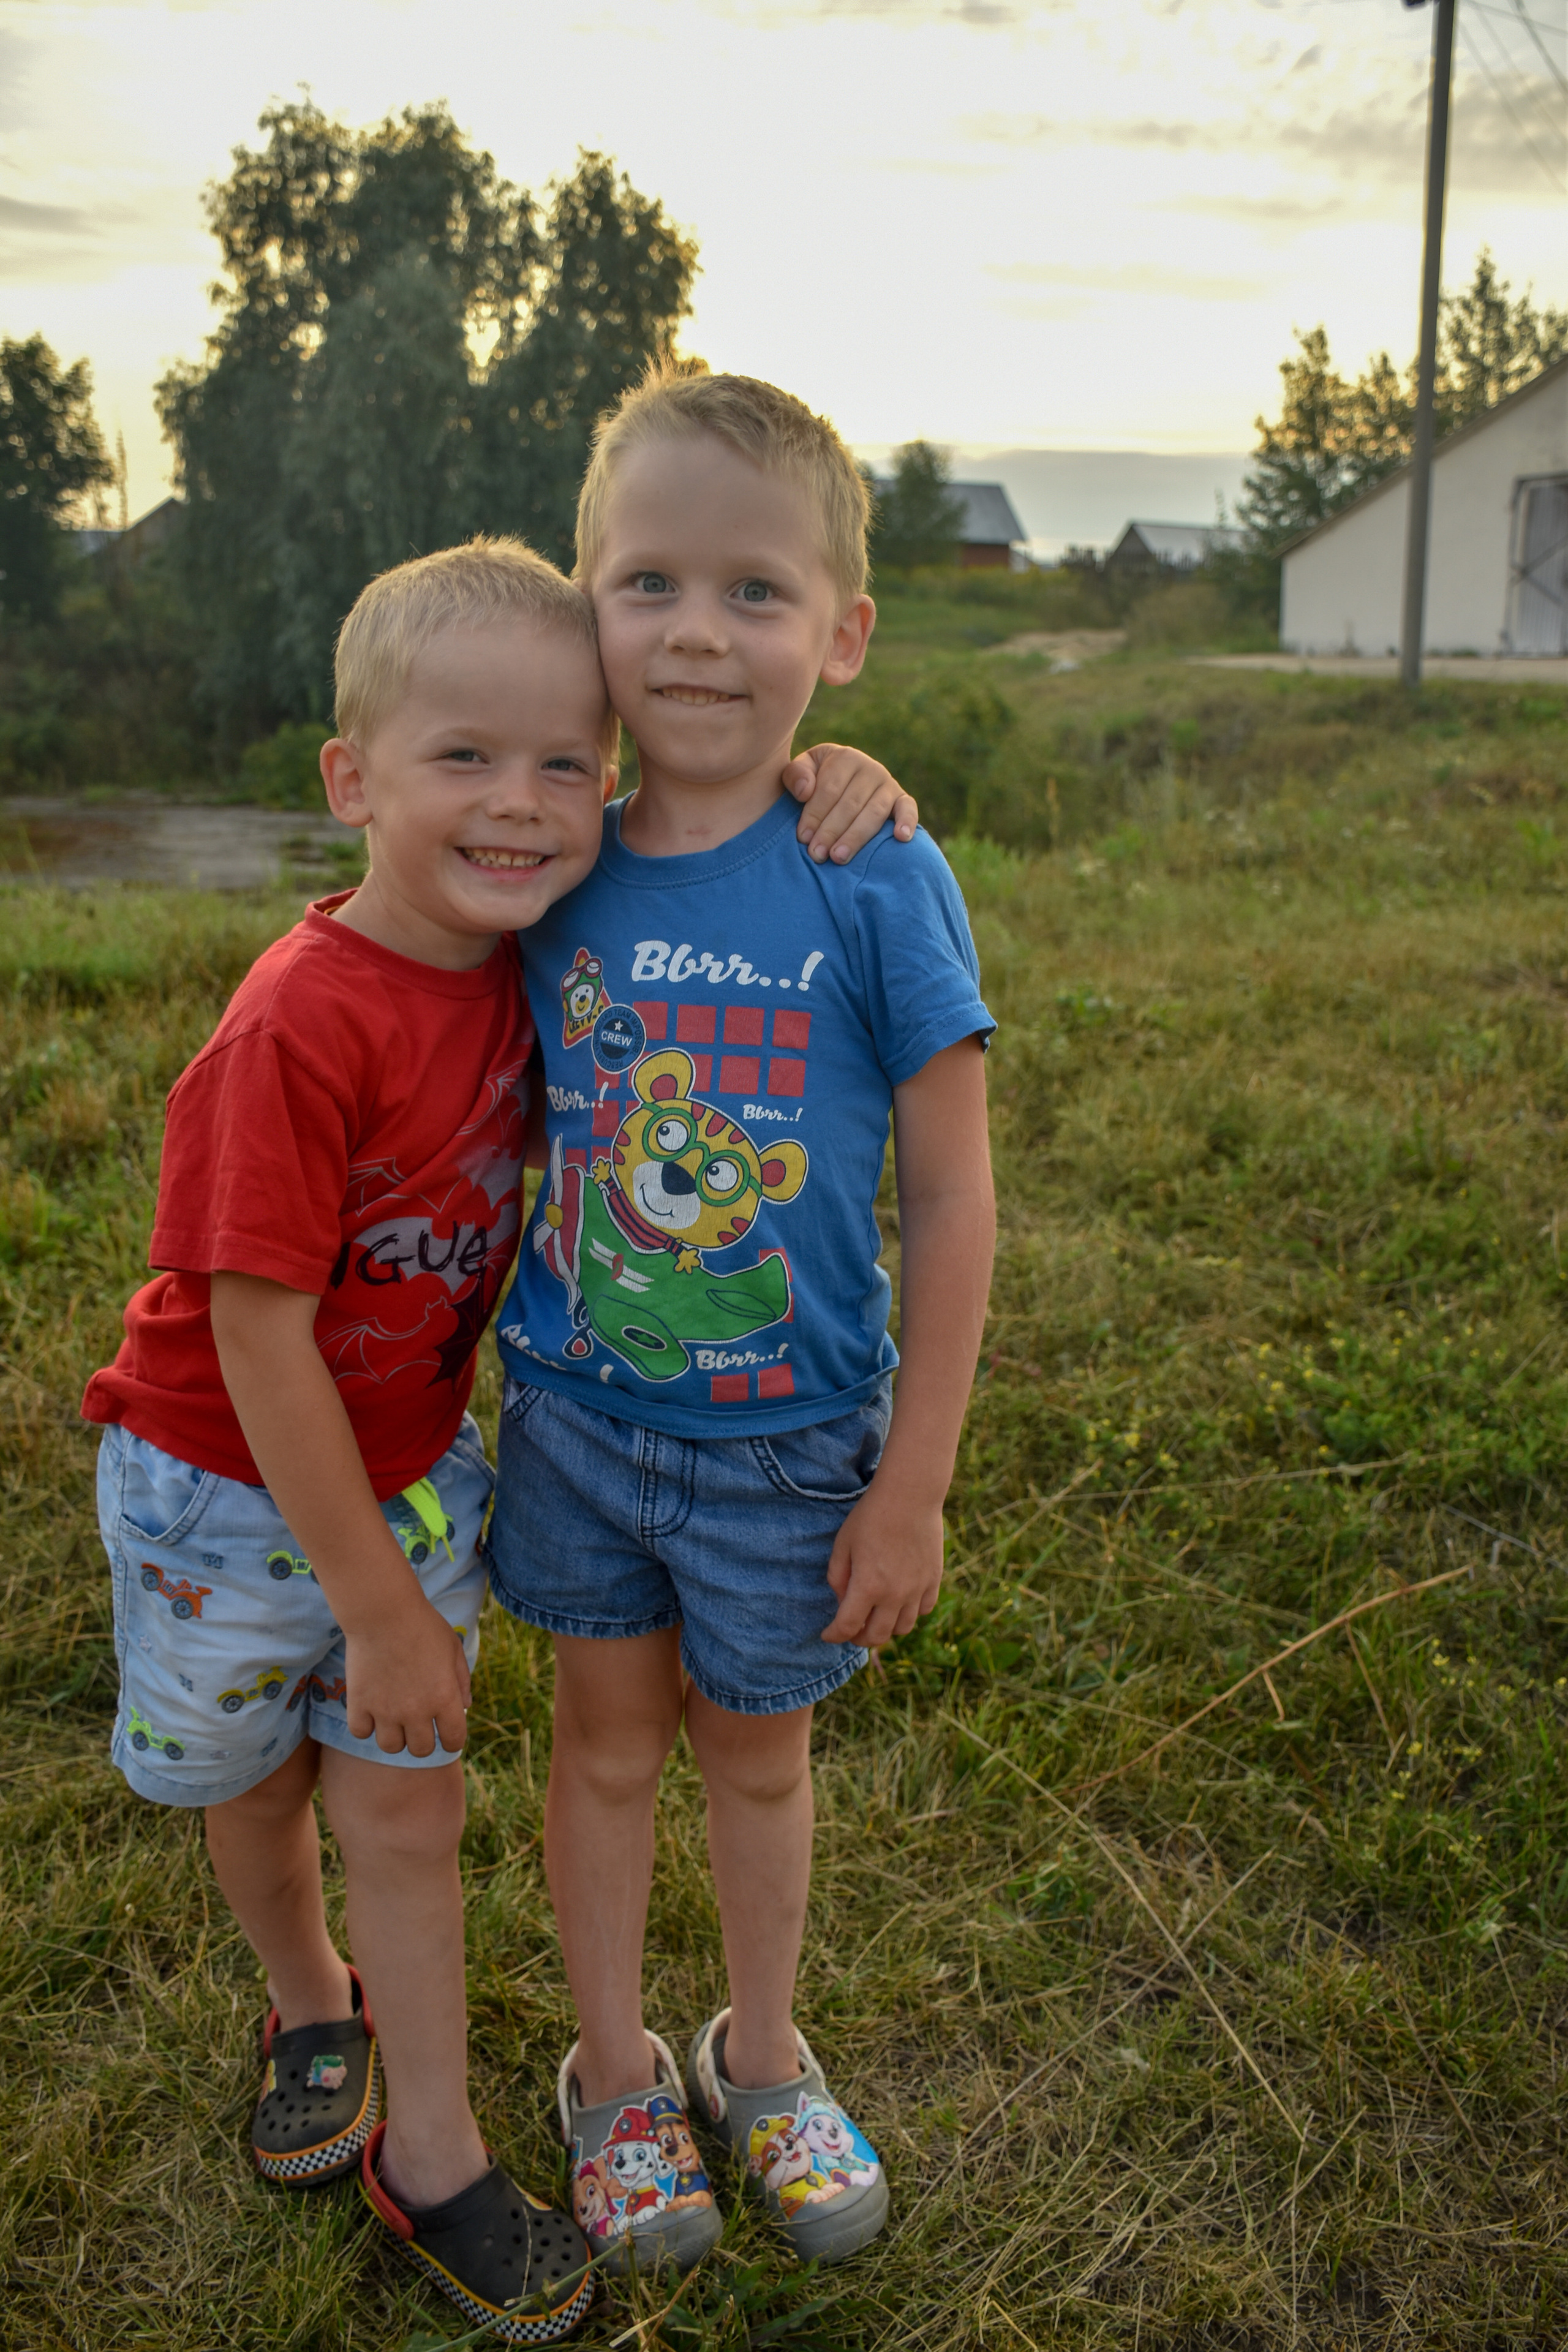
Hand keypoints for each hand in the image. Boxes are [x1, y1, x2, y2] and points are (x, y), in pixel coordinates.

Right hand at [343, 1595, 470, 1756]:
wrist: (383, 1612)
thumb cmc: (423, 1625)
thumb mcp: (453, 1648)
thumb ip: (462, 1680)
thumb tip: (465, 1707)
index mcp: (445, 1698)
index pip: (453, 1742)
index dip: (451, 1740)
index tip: (446, 1733)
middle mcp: (417, 1711)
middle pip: (421, 1750)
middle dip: (423, 1739)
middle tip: (418, 1723)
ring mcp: (386, 1711)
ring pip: (390, 1747)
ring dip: (394, 1735)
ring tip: (393, 1717)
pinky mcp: (359, 1704)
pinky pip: (361, 1733)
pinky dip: (365, 1725)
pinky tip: (370, 1709)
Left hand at [784, 744, 917, 863]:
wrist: (841, 777)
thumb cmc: (816, 779)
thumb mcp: (803, 770)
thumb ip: (796, 775)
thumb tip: (804, 792)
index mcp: (845, 758)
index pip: (829, 789)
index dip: (815, 814)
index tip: (803, 838)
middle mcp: (870, 768)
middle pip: (850, 804)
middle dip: (831, 831)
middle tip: (817, 854)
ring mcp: (888, 784)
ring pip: (874, 812)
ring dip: (856, 837)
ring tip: (839, 857)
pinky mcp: (902, 798)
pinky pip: (908, 808)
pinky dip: (907, 821)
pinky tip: (901, 837)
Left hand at [820, 1476, 943, 1648]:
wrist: (910, 1496)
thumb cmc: (871, 1516)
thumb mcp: (843, 1544)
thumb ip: (838, 1577)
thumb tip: (842, 1600)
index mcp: (868, 1586)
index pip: (847, 1627)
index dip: (834, 1635)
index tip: (827, 1634)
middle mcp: (894, 1595)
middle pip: (876, 1636)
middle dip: (859, 1638)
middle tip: (851, 1630)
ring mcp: (917, 1589)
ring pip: (902, 1628)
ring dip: (885, 1629)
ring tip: (876, 1617)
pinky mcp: (933, 1580)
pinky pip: (923, 1610)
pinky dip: (910, 1613)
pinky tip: (900, 1602)